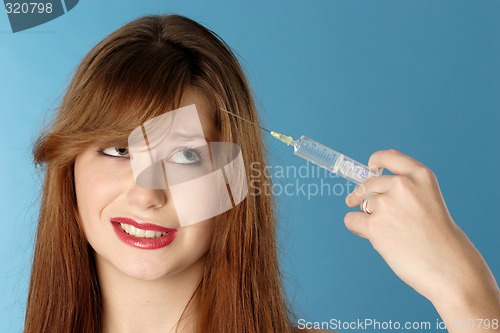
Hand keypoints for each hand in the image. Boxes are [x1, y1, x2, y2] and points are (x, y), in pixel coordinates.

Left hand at [344, 149, 498, 329]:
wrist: (448, 266)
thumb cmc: (438, 236)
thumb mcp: (429, 199)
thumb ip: (406, 188)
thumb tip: (369, 181)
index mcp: (420, 175)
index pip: (390, 157)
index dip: (377, 160)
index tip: (371, 166)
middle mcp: (402, 185)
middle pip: (369, 183)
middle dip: (364, 194)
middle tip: (361, 204)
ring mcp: (387, 205)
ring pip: (361, 203)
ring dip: (366, 215)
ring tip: (387, 231)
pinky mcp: (375, 225)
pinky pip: (351, 219)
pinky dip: (356, 226)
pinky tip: (370, 235)